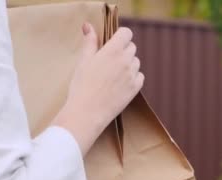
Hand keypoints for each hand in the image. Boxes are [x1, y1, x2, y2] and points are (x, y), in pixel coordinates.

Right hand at [53, 23, 143, 155]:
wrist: (87, 112)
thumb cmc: (82, 86)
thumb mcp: (84, 61)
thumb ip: (90, 42)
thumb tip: (88, 26)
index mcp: (113, 50)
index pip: (126, 33)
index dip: (120, 36)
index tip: (113, 42)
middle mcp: (125, 61)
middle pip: (131, 47)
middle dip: (123, 50)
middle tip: (110, 61)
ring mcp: (132, 75)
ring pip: (136, 62)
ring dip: (128, 64)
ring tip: (113, 74)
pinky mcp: (135, 89)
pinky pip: (140, 77)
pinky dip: (133, 77)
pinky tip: (121, 83)